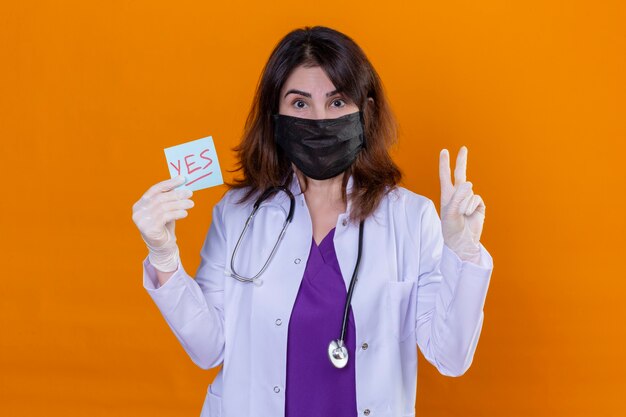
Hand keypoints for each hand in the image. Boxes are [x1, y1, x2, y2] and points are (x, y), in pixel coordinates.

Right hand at [131, 176, 193, 271]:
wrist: (162, 246)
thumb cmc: (164, 226)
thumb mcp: (165, 210)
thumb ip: (169, 198)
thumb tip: (182, 183)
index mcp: (140, 204)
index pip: (155, 189)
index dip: (169, 183)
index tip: (182, 179)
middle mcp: (138, 211)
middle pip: (160, 198)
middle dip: (176, 194)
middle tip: (190, 193)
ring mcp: (142, 221)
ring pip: (164, 207)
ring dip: (179, 204)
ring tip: (191, 204)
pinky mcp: (149, 229)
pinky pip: (165, 217)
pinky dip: (177, 213)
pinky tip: (185, 213)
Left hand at [439, 146, 485, 262]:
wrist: (462, 242)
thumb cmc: (451, 228)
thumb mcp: (450, 212)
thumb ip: (458, 196)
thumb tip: (469, 182)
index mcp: (447, 195)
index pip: (445, 176)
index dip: (444, 164)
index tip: (444, 151)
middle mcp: (458, 195)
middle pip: (460, 174)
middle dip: (461, 161)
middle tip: (463, 148)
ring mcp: (469, 199)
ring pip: (468, 192)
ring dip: (464, 204)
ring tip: (461, 216)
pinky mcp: (479, 205)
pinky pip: (476, 199)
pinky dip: (471, 207)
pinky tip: (469, 215)